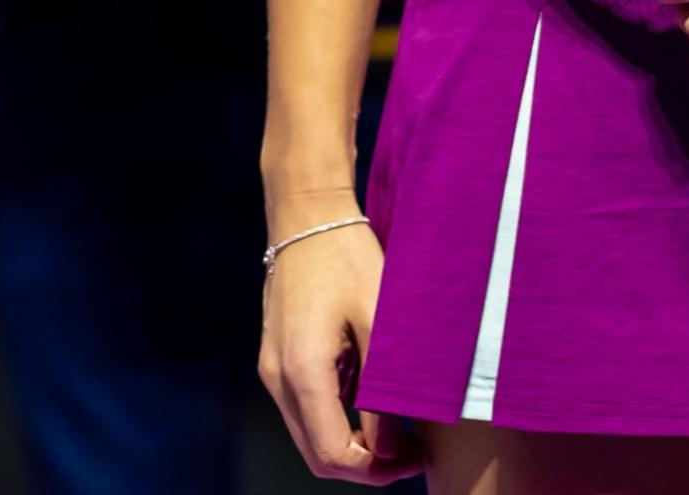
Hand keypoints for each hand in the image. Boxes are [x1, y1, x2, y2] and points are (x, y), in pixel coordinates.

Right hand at [258, 218, 420, 483]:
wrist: (306, 219)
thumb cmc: (349, 260)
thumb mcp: (379, 321)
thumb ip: (382, 390)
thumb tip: (388, 446)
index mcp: (303, 371)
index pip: (334, 454)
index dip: (378, 470)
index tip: (415, 453)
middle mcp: (278, 378)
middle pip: (318, 456)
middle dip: (366, 466)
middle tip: (411, 450)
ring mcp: (272, 370)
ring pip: (310, 436)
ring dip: (352, 446)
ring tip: (397, 428)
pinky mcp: (277, 360)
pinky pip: (306, 412)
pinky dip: (338, 422)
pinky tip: (371, 400)